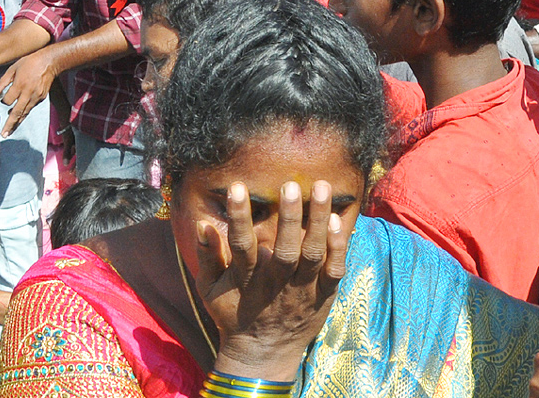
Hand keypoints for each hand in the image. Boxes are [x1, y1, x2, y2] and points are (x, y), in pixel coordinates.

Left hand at [0, 50, 55, 136]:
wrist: (49, 62)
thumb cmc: (30, 63)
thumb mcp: (13, 69)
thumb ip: (2, 82)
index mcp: (20, 85)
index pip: (7, 100)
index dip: (2, 102)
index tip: (0, 100)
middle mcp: (28, 94)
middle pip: (17, 113)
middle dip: (10, 124)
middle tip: (4, 134)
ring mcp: (36, 97)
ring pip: (25, 113)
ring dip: (17, 123)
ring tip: (10, 131)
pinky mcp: (41, 98)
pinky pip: (30, 108)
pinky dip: (24, 114)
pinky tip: (19, 117)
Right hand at [195, 180, 344, 381]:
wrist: (263, 354)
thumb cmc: (233, 314)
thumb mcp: (210, 290)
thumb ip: (207, 257)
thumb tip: (201, 224)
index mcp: (246, 281)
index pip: (242, 245)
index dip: (238, 216)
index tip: (237, 187)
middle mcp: (276, 286)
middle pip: (286, 251)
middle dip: (289, 218)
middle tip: (290, 185)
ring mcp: (302, 292)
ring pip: (313, 255)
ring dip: (318, 221)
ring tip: (323, 187)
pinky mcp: (322, 296)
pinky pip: (333, 271)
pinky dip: (337, 247)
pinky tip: (337, 220)